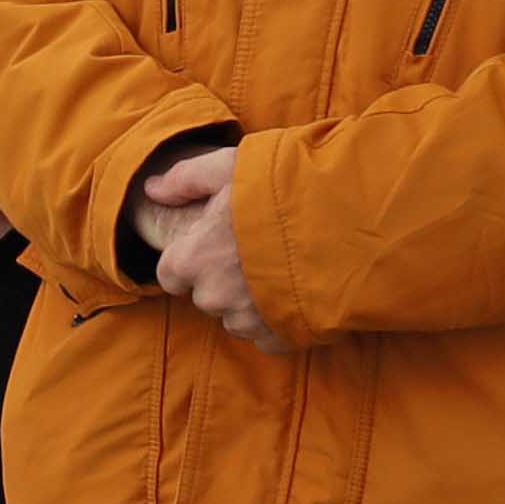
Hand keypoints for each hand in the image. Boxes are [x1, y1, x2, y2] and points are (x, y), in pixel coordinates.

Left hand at [135, 147, 279, 347]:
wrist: (352, 222)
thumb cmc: (286, 189)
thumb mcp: (232, 166)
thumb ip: (186, 178)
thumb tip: (152, 189)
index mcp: (193, 259)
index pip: (170, 274)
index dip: (191, 257)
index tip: (213, 243)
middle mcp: (214, 297)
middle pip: (205, 295)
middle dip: (222, 278)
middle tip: (255, 249)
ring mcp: (248, 321)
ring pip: (236, 317)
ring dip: (250, 299)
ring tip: (281, 266)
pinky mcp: (281, 336)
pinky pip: (268, 334)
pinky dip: (278, 318)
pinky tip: (296, 289)